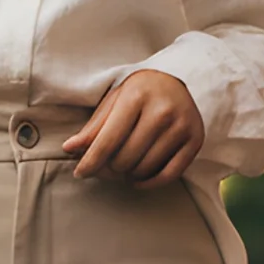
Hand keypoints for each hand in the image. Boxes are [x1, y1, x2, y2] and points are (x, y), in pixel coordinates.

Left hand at [62, 70, 203, 185]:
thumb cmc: (138, 93)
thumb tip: (69, 149)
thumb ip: (93, 128)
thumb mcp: (113, 102)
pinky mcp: (195, 140)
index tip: (79, 173)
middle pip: (126, 158)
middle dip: (109, 168)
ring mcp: (181, 126)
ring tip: (122, 166)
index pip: (108, 140)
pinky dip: (149, 183)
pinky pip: (169, 175)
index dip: (91, 161)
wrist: (175, 80)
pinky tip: (137, 180)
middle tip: (105, 166)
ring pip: (145, 168)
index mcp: (136, 97)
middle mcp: (162, 111)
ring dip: (128, 175)